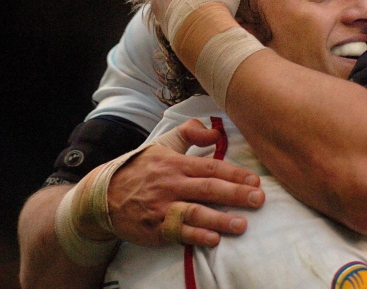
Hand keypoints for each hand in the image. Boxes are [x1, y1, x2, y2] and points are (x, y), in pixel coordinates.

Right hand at [108, 118, 264, 246]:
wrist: (104, 194)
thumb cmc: (141, 167)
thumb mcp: (163, 143)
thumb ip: (189, 132)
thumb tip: (215, 131)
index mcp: (176, 163)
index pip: (210, 167)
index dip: (234, 173)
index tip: (254, 180)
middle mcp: (171, 185)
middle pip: (208, 189)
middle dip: (235, 194)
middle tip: (258, 199)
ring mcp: (163, 208)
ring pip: (195, 213)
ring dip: (220, 219)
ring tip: (242, 224)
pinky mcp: (155, 228)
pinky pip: (178, 233)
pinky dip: (196, 236)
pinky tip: (213, 239)